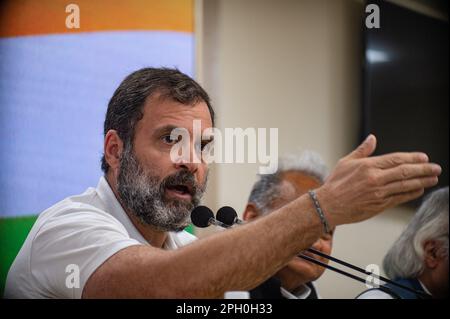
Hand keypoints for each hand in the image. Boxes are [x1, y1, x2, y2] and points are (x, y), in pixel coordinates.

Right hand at [317, 134, 440, 225]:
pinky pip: (400, 198)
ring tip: (433, 179)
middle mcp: (375, 179)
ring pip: (405, 186)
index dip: (412, 158)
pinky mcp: (379, 205)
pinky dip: (411, 194)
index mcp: (367, 166)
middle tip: (436, 168)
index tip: (424, 158)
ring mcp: (378, 193)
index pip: (396, 159)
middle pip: (405, 172)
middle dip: (423, 169)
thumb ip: (362, 151)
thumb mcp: (346, 162)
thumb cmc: (335, 183)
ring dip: (422, 182)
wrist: (328, 205)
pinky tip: (419, 190)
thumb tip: (372, 138)